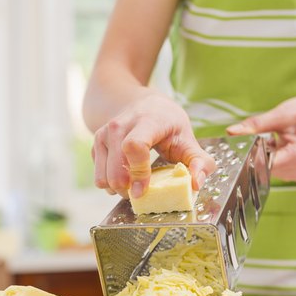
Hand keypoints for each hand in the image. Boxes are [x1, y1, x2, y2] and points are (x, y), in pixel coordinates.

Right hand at [92, 92, 215, 197]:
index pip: (134, 146)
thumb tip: (196, 184)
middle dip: (129, 189)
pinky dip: (111, 184)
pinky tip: (125, 176)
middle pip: (116, 169)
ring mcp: (103, 135)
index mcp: (146, 121)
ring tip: (134, 184)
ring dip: (119, 190)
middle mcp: (120, 126)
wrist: (141, 104)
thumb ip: (200, 162)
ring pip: (103, 178)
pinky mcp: (95, 145)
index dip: (138, 173)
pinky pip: (99, 177)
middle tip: (143, 192)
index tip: (143, 190)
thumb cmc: (167, 123)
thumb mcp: (188, 138)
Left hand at [227, 96, 295, 181]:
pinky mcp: (293, 175)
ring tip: (271, 137)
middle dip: (253, 152)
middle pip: (263, 167)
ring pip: (264, 168)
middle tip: (255, 133)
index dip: (248, 154)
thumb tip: (231, 131)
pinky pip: (270, 168)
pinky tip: (275, 144)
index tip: (237, 144)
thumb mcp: (283, 113)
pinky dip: (267, 156)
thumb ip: (256, 124)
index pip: (266, 163)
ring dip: (260, 153)